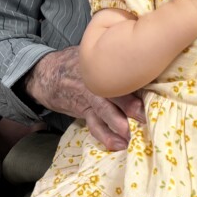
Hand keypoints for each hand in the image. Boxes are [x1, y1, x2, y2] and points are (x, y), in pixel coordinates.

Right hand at [25, 46, 144, 149]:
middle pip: (112, 91)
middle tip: (143, 114)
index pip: (118, 69)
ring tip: (128, 136)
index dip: (134, 77)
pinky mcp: (85, 111)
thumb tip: (143, 52)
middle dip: (129, 104)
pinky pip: (94, 124)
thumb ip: (113, 52)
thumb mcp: (92, 51)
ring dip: (116, 124)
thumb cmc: (77, 61)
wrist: (48, 74)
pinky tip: (117, 145)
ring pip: (103, 111)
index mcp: (99, 64)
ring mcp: (89, 98)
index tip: (148, 83)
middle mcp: (95, 81)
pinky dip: (105, 136)